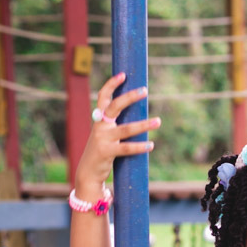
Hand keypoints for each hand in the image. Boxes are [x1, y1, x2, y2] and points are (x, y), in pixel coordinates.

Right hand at [74, 72, 159, 197]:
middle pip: (115, 106)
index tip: (123, 75)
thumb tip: (135, 109)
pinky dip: (140, 146)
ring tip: (158, 121)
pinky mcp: (107, 152)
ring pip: (126, 129)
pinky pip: (127, 148)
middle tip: (145, 90)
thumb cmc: (102, 149)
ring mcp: (102, 138)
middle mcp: (100, 126)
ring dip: (144, 125)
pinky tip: (151, 145)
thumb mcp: (105, 133)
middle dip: (130, 97)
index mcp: (99, 119)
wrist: (88, 172)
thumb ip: (114, 122)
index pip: (103, 97)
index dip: (111, 84)